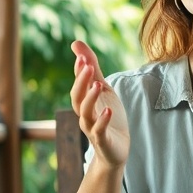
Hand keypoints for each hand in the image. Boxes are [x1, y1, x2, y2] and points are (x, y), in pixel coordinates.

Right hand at [69, 40, 129, 167]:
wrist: (115, 149)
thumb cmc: (107, 116)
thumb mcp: (103, 88)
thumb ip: (92, 68)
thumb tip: (76, 43)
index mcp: (84, 101)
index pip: (79, 84)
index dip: (79, 71)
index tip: (81, 56)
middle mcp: (84, 114)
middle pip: (77, 97)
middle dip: (81, 81)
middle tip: (87, 65)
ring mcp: (92, 128)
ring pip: (85, 113)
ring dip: (90, 98)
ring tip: (98, 85)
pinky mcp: (103, 140)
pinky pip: (99, 130)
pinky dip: (102, 120)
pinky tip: (108, 110)